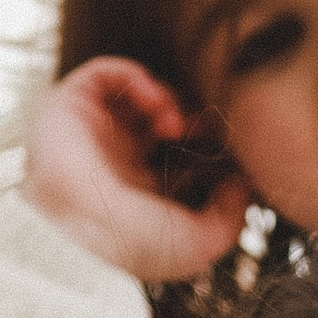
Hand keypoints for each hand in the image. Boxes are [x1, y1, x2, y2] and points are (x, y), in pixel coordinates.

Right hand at [23, 57, 251, 282]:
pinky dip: (138, 79)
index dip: (206, 147)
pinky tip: (154, 101)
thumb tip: (244, 185)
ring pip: (139, 96)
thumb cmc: (134, 242)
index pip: (177, 157)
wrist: (81, 224)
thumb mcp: (197, 244)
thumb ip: (230, 219)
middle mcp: (115, 159)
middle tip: (208, 129)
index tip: (228, 153)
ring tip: (175, 124)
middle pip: (162, 121)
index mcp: (139, 193)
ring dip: (168, 100)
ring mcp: (94, 132)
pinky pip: (108, 73)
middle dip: (191, 119)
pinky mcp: (73, 105)